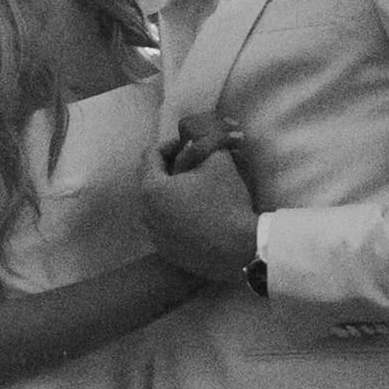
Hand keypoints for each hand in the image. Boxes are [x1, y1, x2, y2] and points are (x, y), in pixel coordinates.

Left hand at [141, 128, 261, 285]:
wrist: (242, 248)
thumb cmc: (226, 202)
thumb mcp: (218, 160)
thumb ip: (203, 142)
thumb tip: (198, 136)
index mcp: (151, 189)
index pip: (151, 155)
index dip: (171, 144)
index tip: (191, 145)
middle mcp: (145, 214)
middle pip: (152, 181)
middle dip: (171, 168)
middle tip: (195, 164)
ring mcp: (155, 237)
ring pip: (158, 205)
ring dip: (173, 193)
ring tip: (197, 189)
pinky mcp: (167, 253)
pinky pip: (166, 226)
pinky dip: (177, 216)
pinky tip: (199, 214)